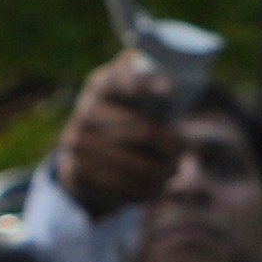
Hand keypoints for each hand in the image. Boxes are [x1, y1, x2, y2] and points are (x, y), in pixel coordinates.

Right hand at [51, 56, 182, 214]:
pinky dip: (145, 191)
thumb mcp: (134, 94)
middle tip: (184, 151)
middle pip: (143, 131)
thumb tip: (167, 70)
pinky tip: (156, 189)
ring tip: (173, 171)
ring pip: (136, 165)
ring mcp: (77, 142)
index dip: (146, 84)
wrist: (86, 154)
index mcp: (102, 84)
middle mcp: (87, 110)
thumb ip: (150, 77)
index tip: (170, 90)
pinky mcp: (77, 172)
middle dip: (171, 144)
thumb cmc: (126, 116)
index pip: (122, 80)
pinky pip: (121, 188)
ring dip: (162, 172)